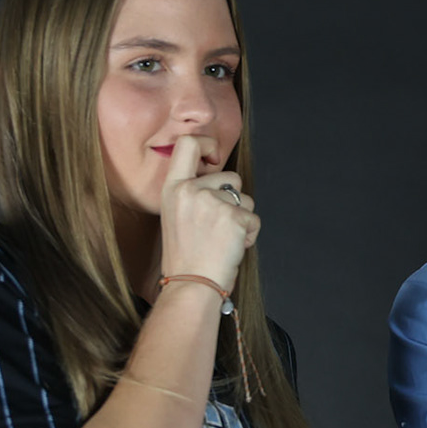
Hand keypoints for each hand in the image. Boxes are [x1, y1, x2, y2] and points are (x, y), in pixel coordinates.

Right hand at [160, 134, 259, 287]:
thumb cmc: (187, 256)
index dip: (207, 143)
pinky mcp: (233, 217)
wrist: (191, 284)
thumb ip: (193, 192)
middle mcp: (191, 190)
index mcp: (173, 188)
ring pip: (245, 199)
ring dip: (242, 218)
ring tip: (223, 239)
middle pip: (230, 176)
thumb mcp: (177, 215)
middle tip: (218, 226)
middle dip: (234, 199)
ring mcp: (212, 202)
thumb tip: (218, 176)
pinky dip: (249, 234)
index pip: (188, 144)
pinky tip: (232, 247)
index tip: (215, 155)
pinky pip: (254, 219)